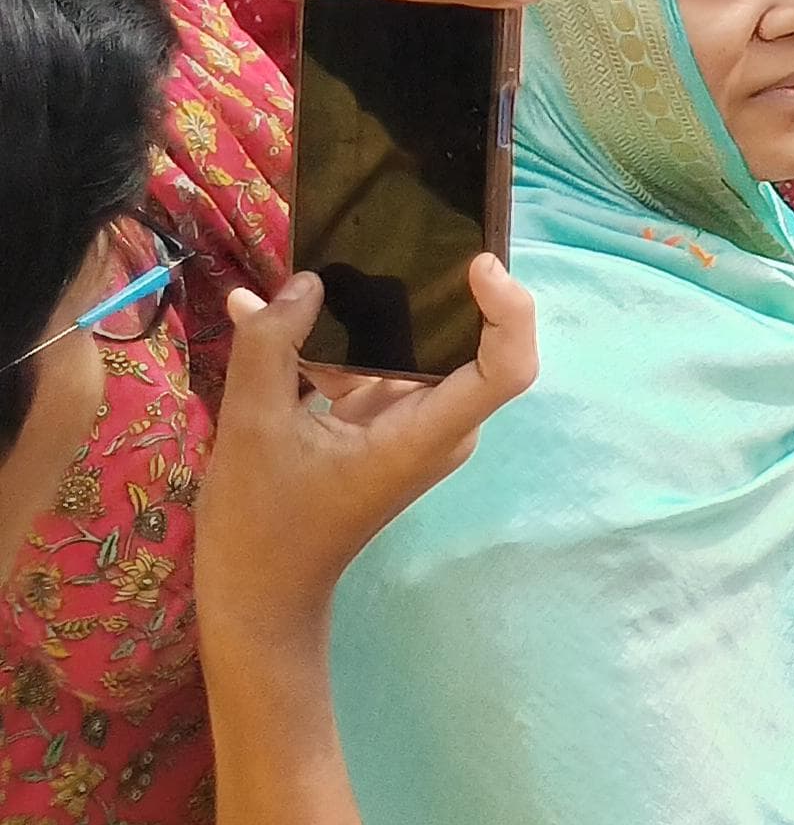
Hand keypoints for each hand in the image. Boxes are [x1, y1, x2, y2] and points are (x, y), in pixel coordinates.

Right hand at [193, 259, 539, 647]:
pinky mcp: (382, 424)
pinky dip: (349, 339)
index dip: (509, 308)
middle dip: (436, 288)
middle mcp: (437, 426)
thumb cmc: (262, 524)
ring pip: (418, 348)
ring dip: (382, 309)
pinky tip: (301, 307)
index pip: (508, 366)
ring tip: (341, 254)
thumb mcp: (253, 430)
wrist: (259, 596)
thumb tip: (301, 283)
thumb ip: (272, 348)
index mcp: (426, 435)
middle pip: (467, 341)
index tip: (477, 263)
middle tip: (396, 229)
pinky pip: (382, 365)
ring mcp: (412, 425)